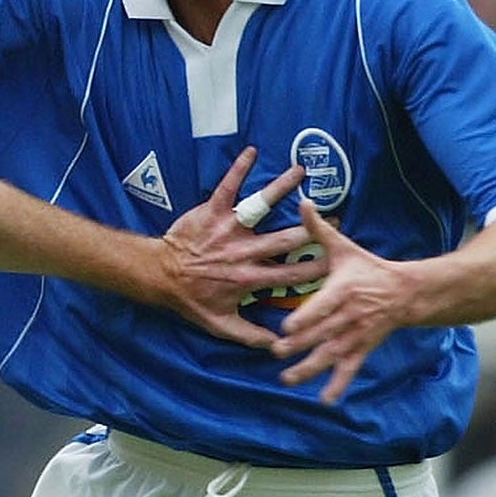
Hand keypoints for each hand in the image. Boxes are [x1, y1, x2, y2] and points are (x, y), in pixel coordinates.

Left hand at [154, 149, 320, 346]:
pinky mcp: (212, 210)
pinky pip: (227, 185)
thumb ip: (249, 335)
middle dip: (312, 229)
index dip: (316, 269)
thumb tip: (276, 346)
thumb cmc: (189, 299)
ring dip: (282, 187)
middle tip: (334, 218)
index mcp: (250, 278)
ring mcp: (229, 228)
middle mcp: (244, 251)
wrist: (158, 275)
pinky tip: (252, 150)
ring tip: (301, 172)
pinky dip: (238, 168)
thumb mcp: (219, 324)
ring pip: (261, 205)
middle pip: (286, 239)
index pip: (291, 274)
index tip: (337, 262)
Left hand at [271, 201, 416, 402]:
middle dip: (299, 346)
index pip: (323, 307)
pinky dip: (339, 386)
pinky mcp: (362, 349)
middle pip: (322, 334)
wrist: (407, 292)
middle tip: (275, 353)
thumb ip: (319, 230)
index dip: (306, 318)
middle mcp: (349, 316)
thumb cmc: (367, 269)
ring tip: (286, 380)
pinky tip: (325, 401)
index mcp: (343, 291)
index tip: (286, 329)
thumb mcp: (345, 248)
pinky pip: (350, 370)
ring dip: (309, 369)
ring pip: (330, 356)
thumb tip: (303, 201)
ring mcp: (356, 335)